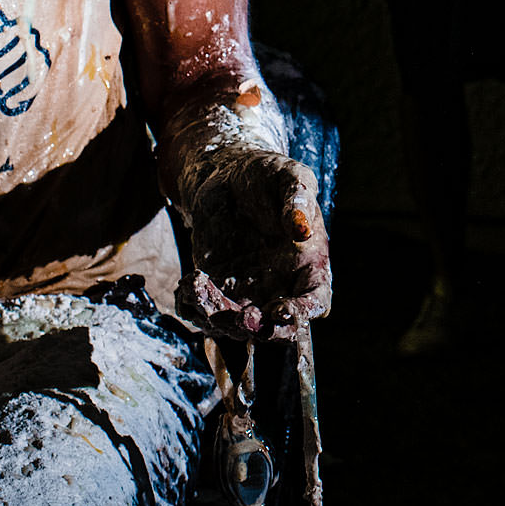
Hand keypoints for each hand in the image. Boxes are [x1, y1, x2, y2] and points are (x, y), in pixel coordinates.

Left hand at [183, 150, 331, 341]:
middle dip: (260, 329)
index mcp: (309, 265)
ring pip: (235, 326)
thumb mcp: (289, 176)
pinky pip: (205, 313)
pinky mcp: (216, 289)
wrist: (229, 177)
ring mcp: (247, 292)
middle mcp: (281, 287)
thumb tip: (301, 229)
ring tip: (197, 285)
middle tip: (241, 318)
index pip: (316, 301)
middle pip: (277, 328)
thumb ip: (298, 199)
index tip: (283, 309)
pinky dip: (193, 307)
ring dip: (216, 317)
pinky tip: (188, 284)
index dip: (303, 313)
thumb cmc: (268, 175)